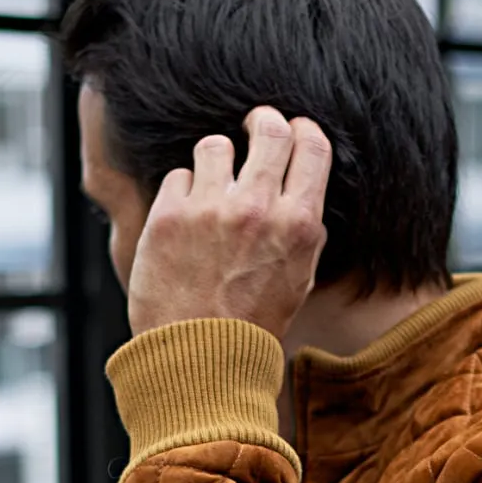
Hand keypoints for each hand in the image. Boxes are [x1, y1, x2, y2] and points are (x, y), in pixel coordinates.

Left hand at [127, 106, 330, 339]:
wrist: (201, 361)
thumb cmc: (252, 326)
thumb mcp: (298, 280)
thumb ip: (303, 231)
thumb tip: (300, 188)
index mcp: (298, 225)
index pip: (312, 145)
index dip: (301, 130)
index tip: (290, 131)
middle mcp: (257, 208)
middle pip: (269, 128)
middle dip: (262, 121)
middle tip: (252, 127)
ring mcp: (210, 208)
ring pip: (215, 145)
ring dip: (215, 162)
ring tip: (211, 191)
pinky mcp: (168, 215)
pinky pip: (178, 177)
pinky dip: (182, 195)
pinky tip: (184, 226)